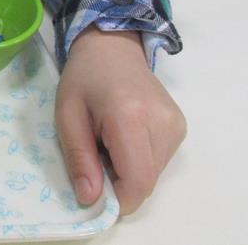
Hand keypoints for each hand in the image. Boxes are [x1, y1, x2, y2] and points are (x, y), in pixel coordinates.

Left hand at [55, 27, 185, 215]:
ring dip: (128, 171)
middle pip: (146, 181)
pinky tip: (124, 137)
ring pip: (154, 174)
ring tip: (108, 142)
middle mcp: (162, 122)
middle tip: (95, 157)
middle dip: (119, 183)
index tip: (95, 191)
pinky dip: (139, 160)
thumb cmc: (83, 79)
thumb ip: (79, 158)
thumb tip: (91, 199)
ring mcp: (176, 124)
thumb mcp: (67, 116)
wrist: (112, 47)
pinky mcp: (180, 126)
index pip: (138, 180)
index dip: (118, 198)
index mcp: (130, 117)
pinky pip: (160, 161)